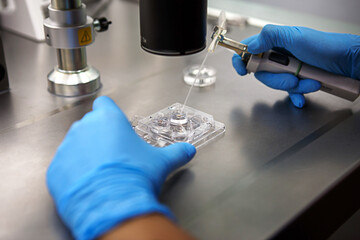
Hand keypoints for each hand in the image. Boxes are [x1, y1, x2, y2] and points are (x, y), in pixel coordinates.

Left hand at [47, 96, 195, 239]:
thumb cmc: (135, 176)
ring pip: (76, 144)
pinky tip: (89, 183)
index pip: (105, 104)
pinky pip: (65, 165)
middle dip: (100, 136)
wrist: (113, 206)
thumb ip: (177, 152)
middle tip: (114, 154)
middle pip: (90, 125)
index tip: (115, 123)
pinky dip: (74, 171)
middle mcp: (84, 128)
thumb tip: (189, 151)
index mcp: (108, 119)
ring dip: (86, 153)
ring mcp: (67, 147)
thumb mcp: (161, 162)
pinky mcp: (56, 168)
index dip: (110, 113)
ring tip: (102, 171)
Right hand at [232, 24, 359, 107]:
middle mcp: (279, 56)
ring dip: (292, 87)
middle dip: (277, 80)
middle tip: (292, 78)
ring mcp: (288, 69)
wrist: (348, 62)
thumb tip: (249, 47)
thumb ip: (270, 37)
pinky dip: (296, 95)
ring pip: (277, 84)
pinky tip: (304, 95)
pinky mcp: (297, 80)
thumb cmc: (325, 46)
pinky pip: (289, 92)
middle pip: (262, 73)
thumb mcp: (295, 37)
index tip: (243, 71)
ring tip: (309, 82)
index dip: (241, 61)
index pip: (249, 50)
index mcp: (274, 42)